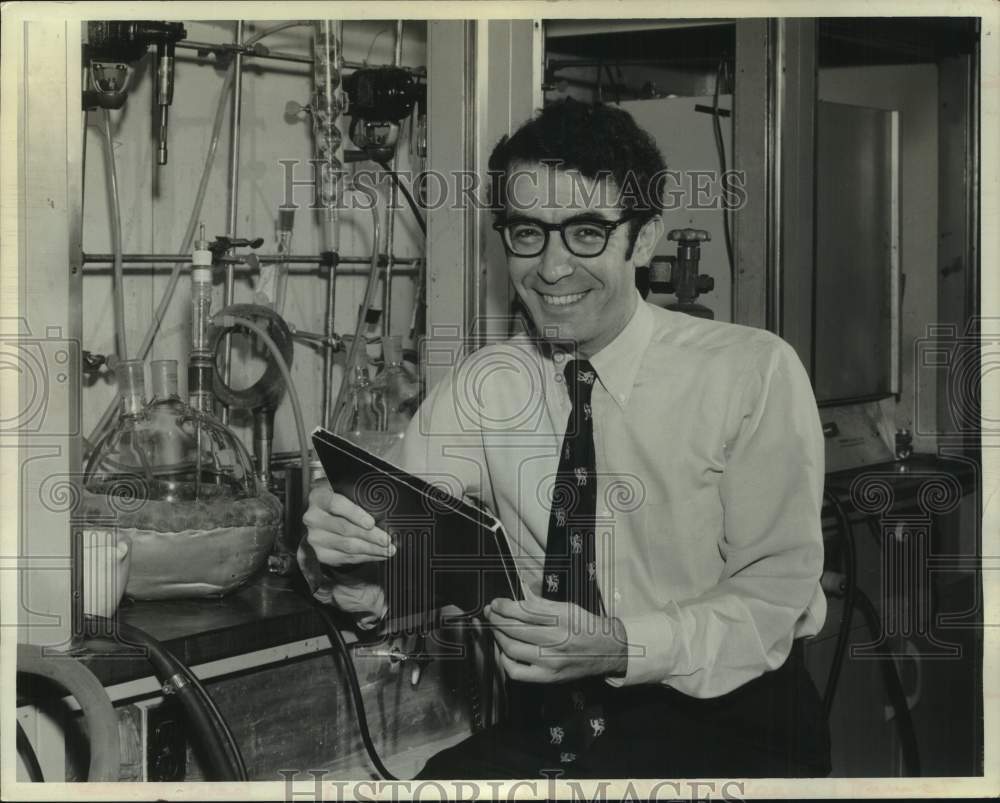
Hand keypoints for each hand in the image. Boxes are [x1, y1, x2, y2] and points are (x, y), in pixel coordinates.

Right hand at [302, 481, 394, 566]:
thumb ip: (355, 497)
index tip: (371, 523)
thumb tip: (382, 509)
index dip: (355, 514)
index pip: (336, 505)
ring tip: (388, 549)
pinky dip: (366, 557)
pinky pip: (347, 558)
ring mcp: (316, 538)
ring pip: (348, 546)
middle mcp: (314, 518)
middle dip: (370, 536)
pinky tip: (378, 555)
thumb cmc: (338, 505)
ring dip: (371, 549)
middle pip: (345, 529)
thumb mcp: (342, 493)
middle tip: (387, 540)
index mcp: (319, 498)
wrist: (320, 520)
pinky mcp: (321, 554)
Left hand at [484, 595, 627, 682]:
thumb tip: (515, 603)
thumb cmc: (586, 627)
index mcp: (562, 618)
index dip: (505, 606)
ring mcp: (550, 661)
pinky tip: (505, 650)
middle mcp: (556, 640)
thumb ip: (541, 605)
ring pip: (512, 648)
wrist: (607, 650)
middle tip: (491, 613)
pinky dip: (504, 660)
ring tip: (496, 629)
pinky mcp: (548, 677)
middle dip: (497, 619)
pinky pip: (516, 672)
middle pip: (515, 628)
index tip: (496, 603)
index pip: (524, 611)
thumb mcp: (568, 607)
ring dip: (498, 636)